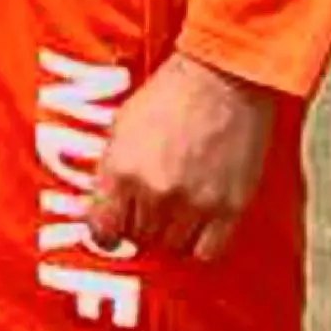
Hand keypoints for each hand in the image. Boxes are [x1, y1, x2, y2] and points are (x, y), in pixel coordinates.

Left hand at [86, 52, 283, 262]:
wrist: (222, 78)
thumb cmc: (170, 94)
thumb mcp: (121, 125)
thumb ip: (111, 168)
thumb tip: (101, 202)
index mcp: (121, 170)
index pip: (102, 229)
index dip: (105, 234)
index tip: (110, 234)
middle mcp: (154, 192)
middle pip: (139, 238)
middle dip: (139, 226)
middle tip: (147, 212)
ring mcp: (193, 202)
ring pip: (171, 246)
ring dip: (169, 235)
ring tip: (174, 214)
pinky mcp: (229, 208)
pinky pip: (207, 252)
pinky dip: (199, 246)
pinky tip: (197, 229)